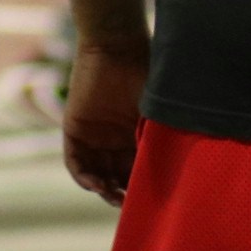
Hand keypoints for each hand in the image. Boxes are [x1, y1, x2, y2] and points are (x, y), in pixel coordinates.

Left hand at [60, 38, 148, 204]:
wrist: (116, 46)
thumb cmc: (144, 73)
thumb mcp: (156, 111)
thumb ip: (159, 136)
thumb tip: (177, 171)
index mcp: (134, 136)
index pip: (136, 171)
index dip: (141, 188)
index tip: (150, 200)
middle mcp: (113, 140)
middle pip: (115, 177)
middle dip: (121, 194)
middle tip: (129, 205)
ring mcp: (92, 136)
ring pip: (95, 174)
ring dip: (103, 189)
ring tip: (113, 197)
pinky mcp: (73, 130)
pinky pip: (75, 162)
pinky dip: (84, 176)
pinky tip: (96, 184)